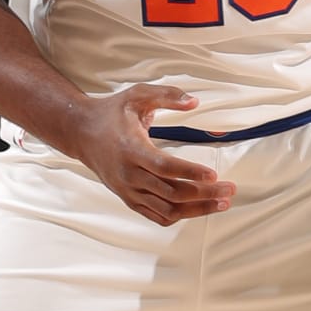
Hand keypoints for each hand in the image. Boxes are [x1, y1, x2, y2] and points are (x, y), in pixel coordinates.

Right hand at [67, 86, 237, 228]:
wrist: (80, 132)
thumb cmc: (111, 112)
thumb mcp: (137, 95)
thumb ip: (167, 96)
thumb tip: (195, 102)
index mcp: (131, 149)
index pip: (164, 166)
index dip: (190, 172)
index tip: (214, 175)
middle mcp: (129, 174)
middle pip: (171, 191)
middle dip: (204, 193)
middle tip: (230, 190)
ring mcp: (128, 190)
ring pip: (167, 209)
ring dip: (197, 209)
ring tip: (222, 203)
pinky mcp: (129, 198)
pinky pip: (157, 215)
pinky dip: (179, 215)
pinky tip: (199, 209)